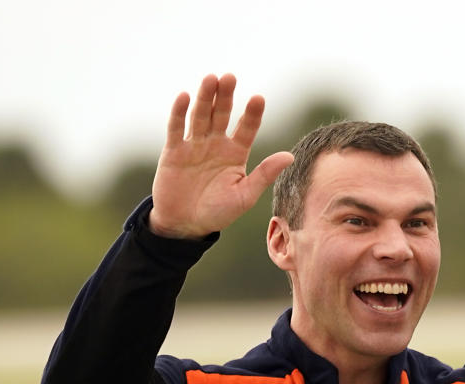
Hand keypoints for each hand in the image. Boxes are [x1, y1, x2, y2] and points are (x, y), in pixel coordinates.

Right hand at [150, 74, 293, 238]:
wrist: (186, 225)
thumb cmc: (219, 212)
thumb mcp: (245, 195)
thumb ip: (265, 174)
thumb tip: (290, 156)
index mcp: (236, 153)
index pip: (246, 128)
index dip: (252, 114)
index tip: (258, 98)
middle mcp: (216, 144)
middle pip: (222, 115)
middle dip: (226, 96)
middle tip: (230, 77)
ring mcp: (194, 145)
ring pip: (200, 116)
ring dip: (204, 97)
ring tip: (211, 78)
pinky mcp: (173, 151)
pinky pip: (176, 128)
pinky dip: (179, 113)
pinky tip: (184, 96)